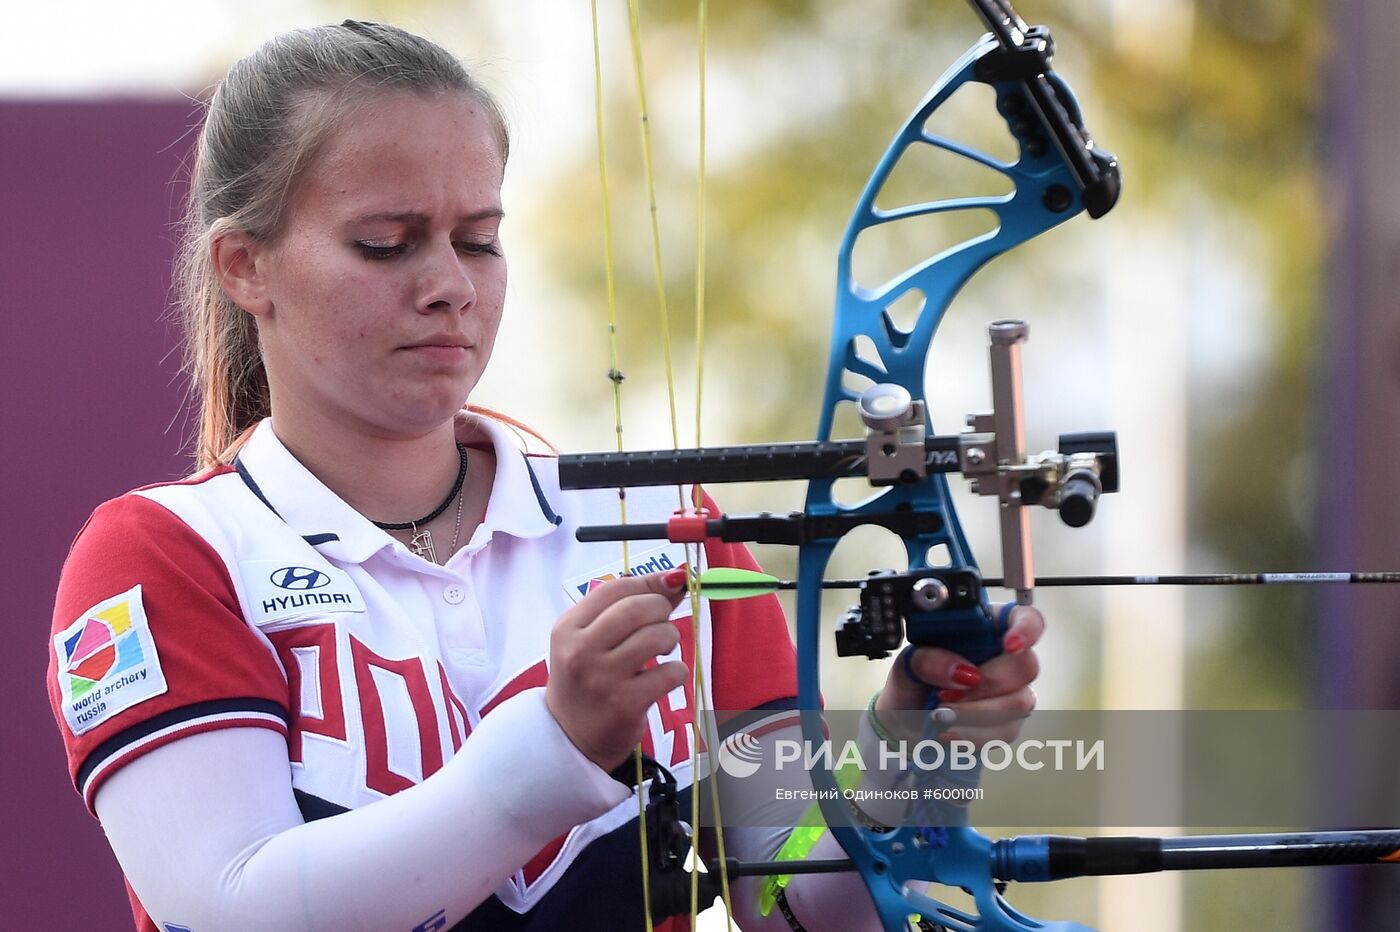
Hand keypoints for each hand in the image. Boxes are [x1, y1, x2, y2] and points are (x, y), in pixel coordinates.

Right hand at [546, 569, 689, 770]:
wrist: (569, 738)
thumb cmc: (585, 679)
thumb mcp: (592, 640)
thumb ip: (628, 607)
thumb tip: (675, 578)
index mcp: (567, 628)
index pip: (615, 588)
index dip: (648, 583)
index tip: (666, 587)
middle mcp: (581, 651)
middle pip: (638, 608)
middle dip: (661, 609)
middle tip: (660, 624)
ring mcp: (603, 678)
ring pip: (657, 636)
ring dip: (670, 639)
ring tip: (662, 650)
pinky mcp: (626, 704)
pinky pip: (670, 673)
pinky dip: (676, 672)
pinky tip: (663, 678)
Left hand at [875, 604, 1043, 744]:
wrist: (906, 722)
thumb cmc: (914, 683)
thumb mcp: (908, 664)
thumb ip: (929, 660)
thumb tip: (962, 672)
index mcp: (985, 630)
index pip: (1025, 618)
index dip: (1026, 629)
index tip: (1010, 645)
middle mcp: (1006, 659)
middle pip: (1026, 666)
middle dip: (987, 684)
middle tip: (947, 694)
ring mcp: (1013, 692)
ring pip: (1018, 703)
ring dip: (975, 713)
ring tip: (939, 715)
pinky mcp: (1010, 723)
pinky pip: (1006, 731)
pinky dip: (973, 734)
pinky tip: (949, 731)